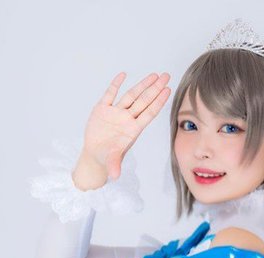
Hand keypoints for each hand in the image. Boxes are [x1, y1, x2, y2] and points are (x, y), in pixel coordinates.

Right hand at [73, 70, 170, 187]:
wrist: (95, 154)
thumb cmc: (107, 157)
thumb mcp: (111, 161)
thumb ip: (114, 164)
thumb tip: (115, 175)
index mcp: (132, 130)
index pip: (148, 113)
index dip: (158, 102)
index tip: (167, 90)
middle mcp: (126, 119)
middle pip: (143, 101)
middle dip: (154, 89)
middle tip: (166, 76)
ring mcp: (115, 113)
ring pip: (131, 95)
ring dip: (142, 85)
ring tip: (154, 75)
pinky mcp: (102, 109)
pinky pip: (110, 94)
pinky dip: (115, 85)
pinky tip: (123, 75)